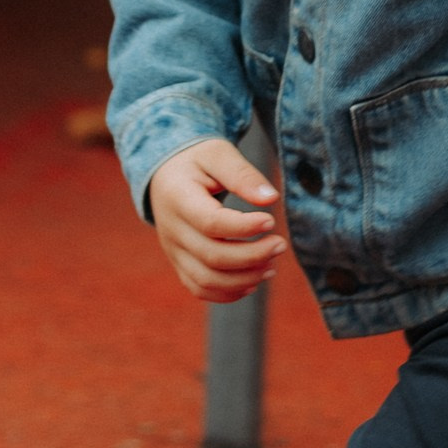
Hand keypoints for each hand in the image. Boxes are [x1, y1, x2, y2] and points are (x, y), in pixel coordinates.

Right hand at [148, 135, 286, 303]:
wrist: (166, 172)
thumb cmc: (197, 160)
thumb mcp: (218, 154)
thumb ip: (243, 175)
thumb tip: (271, 199)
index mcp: (177, 198)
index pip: (211, 223)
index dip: (244, 228)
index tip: (271, 220)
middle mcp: (171, 229)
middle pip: (212, 257)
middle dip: (252, 256)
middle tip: (280, 244)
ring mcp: (173, 250)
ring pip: (206, 280)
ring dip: (244, 279)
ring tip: (272, 266)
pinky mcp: (179, 262)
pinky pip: (199, 288)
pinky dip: (228, 293)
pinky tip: (253, 281)